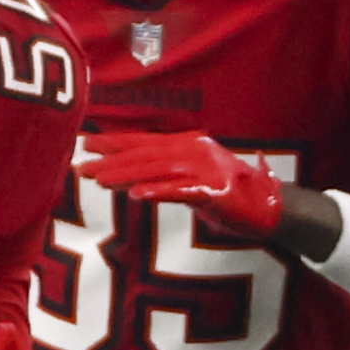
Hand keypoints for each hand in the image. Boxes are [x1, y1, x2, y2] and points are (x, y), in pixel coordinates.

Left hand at [83, 132, 291, 243]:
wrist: (266, 208)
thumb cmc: (224, 193)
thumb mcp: (188, 177)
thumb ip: (162, 172)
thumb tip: (126, 175)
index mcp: (187, 144)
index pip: (143, 141)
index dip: (113, 142)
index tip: (84, 144)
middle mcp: (195, 151)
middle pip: (145, 155)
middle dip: (111, 161)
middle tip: (82, 167)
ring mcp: (206, 170)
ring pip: (158, 170)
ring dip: (127, 175)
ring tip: (100, 180)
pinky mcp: (215, 191)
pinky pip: (182, 191)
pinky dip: (159, 191)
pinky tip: (137, 195)